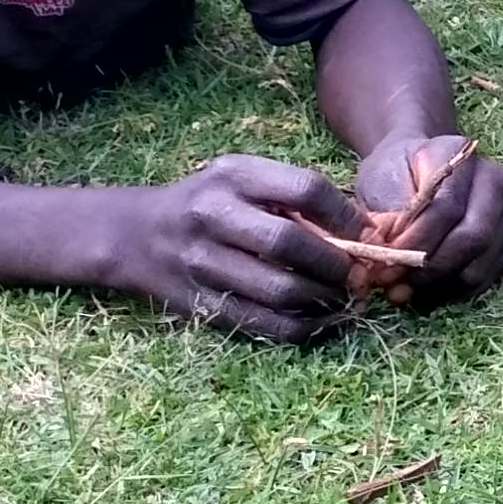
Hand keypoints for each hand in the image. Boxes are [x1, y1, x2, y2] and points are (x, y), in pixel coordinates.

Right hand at [119, 155, 363, 341]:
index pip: (305, 189)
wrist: (136, 234)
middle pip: (290, 244)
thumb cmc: (208, 201)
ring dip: (324, 299)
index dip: (345, 215)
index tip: (366, 234)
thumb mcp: (242, 178)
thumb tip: (362, 230)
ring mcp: (202, 263)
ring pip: (279, 290)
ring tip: (343, 297)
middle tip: (358, 274)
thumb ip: (292, 194)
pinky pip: (262, 323)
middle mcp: (213, 216)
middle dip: (336, 263)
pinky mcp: (200, 303)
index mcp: (233, 177)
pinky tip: (319, 319)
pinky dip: (301, 326)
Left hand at [356, 133, 502, 307]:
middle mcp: (493, 181)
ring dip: (441, 284)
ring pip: (482, 263)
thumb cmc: (393, 175)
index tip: (385, 263)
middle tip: (397, 281)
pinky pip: (486, 278)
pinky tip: (425, 288)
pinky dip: (454, 290)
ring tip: (406, 287)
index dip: (416, 241)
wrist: (413, 170)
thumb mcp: (377, 184)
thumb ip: (382, 221)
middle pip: (475, 236)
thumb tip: (385, 265)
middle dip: (432, 266)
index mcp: (460, 155)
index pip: (447, 207)